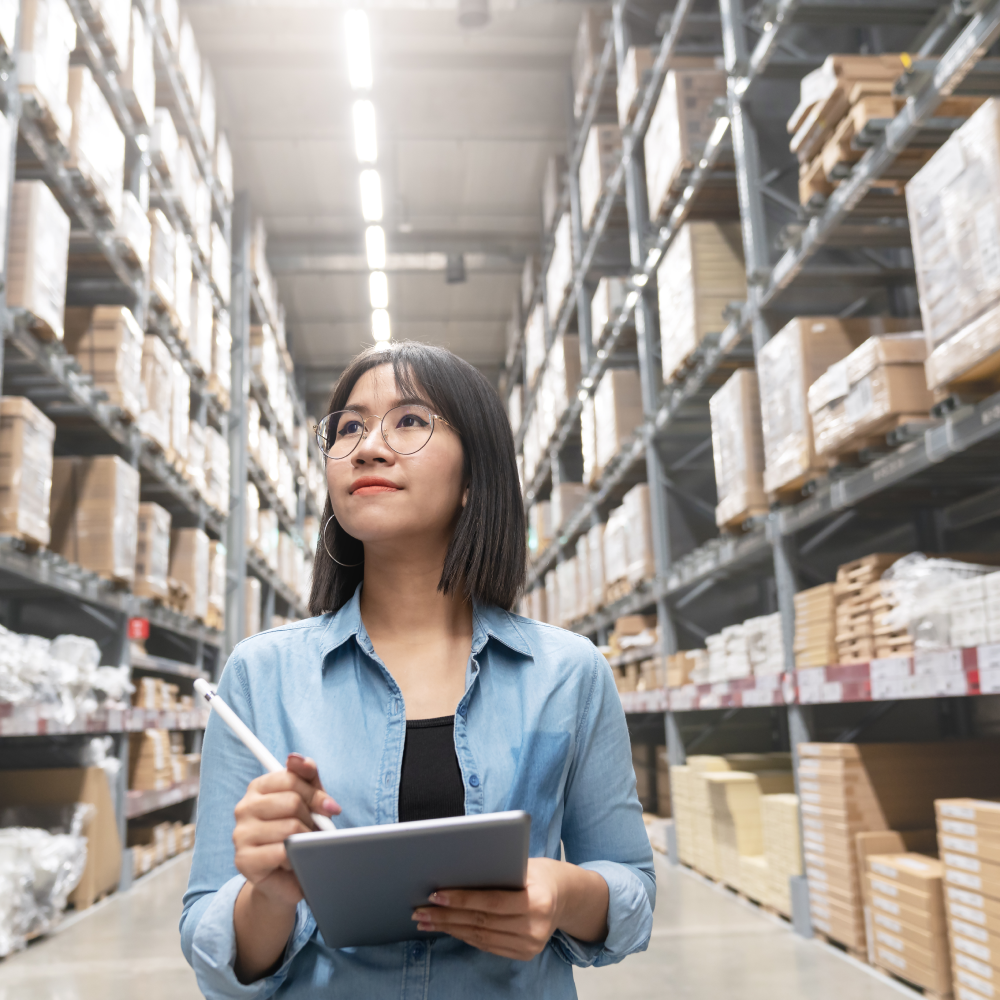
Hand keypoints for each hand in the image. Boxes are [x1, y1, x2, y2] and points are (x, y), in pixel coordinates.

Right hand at [233, 753, 339, 907]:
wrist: (287, 879)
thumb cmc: (299, 834)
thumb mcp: (309, 801)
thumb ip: (307, 776)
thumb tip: (297, 758)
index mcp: (258, 788)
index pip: (290, 777)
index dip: (315, 793)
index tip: (330, 807)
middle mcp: (244, 808)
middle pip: (292, 801)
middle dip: (312, 818)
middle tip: (314, 832)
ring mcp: (241, 834)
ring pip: (289, 827)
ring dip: (306, 840)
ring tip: (304, 846)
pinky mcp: (243, 860)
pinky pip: (282, 852)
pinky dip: (297, 857)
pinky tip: (294, 861)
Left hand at [411, 857, 566, 960]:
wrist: (565, 897)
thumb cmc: (538, 873)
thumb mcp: (523, 865)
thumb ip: (496, 871)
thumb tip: (454, 871)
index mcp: (537, 901)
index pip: (491, 902)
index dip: (462, 899)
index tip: (435, 894)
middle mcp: (535, 927)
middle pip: (481, 922)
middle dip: (446, 916)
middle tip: (420, 910)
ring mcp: (530, 945)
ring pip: (480, 937)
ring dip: (449, 928)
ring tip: (426, 921)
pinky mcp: (524, 954)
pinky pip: (487, 946)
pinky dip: (464, 936)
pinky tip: (448, 928)